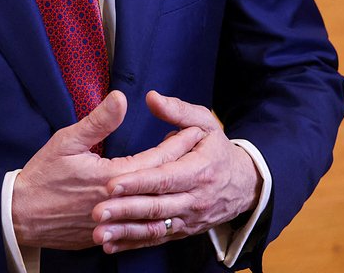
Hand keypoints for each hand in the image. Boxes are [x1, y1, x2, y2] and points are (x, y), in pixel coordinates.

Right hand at [12, 91, 205, 248]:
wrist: (22, 214)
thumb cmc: (43, 175)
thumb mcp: (67, 141)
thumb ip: (98, 121)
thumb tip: (121, 98)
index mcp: (113, 177)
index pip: (157, 158)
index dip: (178, 143)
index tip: (195, 130)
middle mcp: (121, 202)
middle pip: (162, 182)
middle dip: (183, 164)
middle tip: (202, 151)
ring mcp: (118, 221)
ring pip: (156, 208)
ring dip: (174, 191)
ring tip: (188, 178)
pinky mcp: (111, 234)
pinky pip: (142, 226)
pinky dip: (158, 215)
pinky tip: (166, 207)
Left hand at [92, 91, 262, 253]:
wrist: (246, 184)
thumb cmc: (218, 149)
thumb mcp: (205, 124)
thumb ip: (178, 111)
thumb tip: (151, 97)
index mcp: (198, 171)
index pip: (164, 178)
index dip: (138, 182)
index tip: (111, 183)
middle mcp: (195, 199)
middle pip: (157, 207)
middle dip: (125, 210)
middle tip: (97, 211)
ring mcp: (189, 218)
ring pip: (155, 229)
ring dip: (126, 233)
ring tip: (100, 234)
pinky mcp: (183, 231)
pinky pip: (157, 239)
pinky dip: (133, 244)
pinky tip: (110, 246)